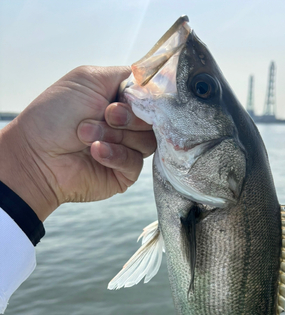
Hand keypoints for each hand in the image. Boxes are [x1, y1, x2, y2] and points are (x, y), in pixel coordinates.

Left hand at [0, 66, 155, 220]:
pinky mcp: (125, 174)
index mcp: (121, 100)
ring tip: (86, 135)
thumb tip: (154, 84)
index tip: (124, 97)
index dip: (145, 97)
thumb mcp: (88, 79)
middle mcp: (128, 125)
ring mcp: (128, 149)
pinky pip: (136, 163)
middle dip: (127, 116)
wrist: (37, 154)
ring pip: (147, 142)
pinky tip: (95, 152)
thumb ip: (126, 76)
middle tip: (105, 115)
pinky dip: (115, 155)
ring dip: (115, 135)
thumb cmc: (55, 115)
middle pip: (154, 120)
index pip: (152, 97)